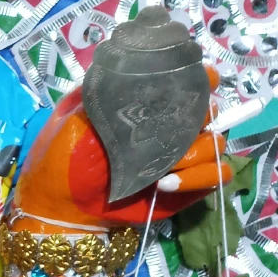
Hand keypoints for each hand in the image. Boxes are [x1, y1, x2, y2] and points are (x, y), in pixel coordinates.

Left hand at [13, 84, 231, 230]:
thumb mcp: (75, 120)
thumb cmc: (62, 158)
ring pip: (216, 144)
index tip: (203, 78)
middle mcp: (169, 128)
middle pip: (210, 110)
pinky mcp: (187, 187)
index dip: (201, 77)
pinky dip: (199, 177)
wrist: (60, 206)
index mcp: (146, 105)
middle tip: (170, 131)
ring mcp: (181, 157)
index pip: (189, 81)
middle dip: (197, 118)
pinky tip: (165, 184)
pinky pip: (217, 176)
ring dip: (194, 154)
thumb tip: (132, 70)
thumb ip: (106, 97)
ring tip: (160, 170)